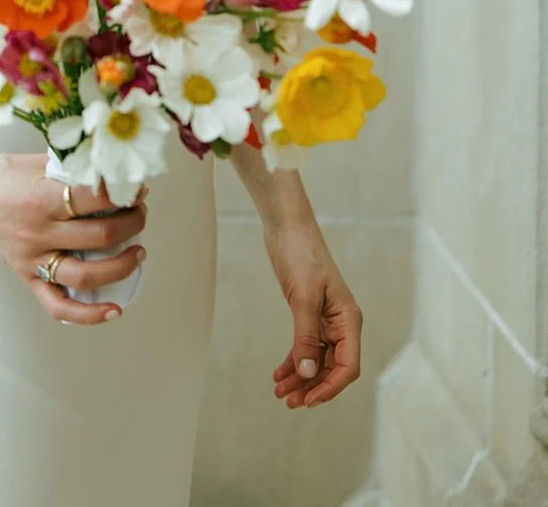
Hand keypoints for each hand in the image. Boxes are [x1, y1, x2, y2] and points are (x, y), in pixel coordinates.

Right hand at [0, 150, 148, 326]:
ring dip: (122, 265)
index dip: (123, 193)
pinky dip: (88, 314)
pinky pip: (58, 305)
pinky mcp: (26, 276)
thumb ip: (70, 168)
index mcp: (40, 198)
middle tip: (140, 212)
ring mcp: (32, 259)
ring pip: (87, 274)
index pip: (94, 198)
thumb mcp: (36, 162)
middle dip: (132, 223)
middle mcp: (38, 232)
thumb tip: (110, 171)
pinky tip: (114, 309)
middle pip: (100, 235)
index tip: (137, 188)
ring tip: (138, 251)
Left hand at [262, 219, 362, 408]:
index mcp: (349, 320)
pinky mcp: (308, 313)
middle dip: (311, 387)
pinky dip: (293, 361)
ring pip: (316, 360)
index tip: (309, 401)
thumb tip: (308, 373)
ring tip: (279, 393)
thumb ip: (306, 336)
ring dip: (300, 378)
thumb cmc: (301, 255)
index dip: (330, 387)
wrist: (287, 227)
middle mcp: (341, 323)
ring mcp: (324, 319)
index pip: (348, 366)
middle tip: (288, 402)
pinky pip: (305, 346)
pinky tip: (279, 374)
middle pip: (331, 367)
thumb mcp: (303, 297)